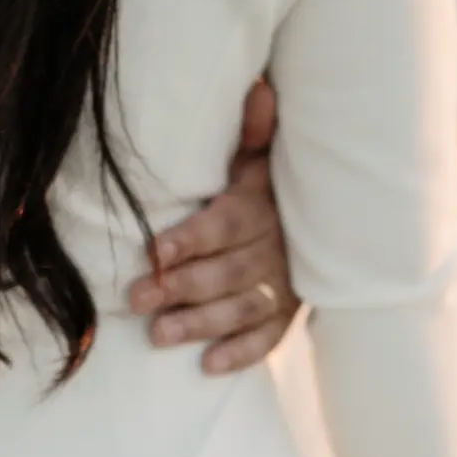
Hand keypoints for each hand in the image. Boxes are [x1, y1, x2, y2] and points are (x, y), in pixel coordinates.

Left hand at [127, 81, 298, 374]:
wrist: (319, 218)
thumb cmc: (265, 182)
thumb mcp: (258, 154)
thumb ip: (252, 131)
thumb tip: (257, 90)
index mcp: (262, 205)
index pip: (227, 225)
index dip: (192, 239)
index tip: (154, 251)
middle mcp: (277, 247)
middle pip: (229, 272)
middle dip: (181, 287)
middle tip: (137, 298)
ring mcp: (285, 284)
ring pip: (244, 308)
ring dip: (202, 324)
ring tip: (159, 336)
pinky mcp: (290, 313)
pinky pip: (269, 338)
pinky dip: (242, 353)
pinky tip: (209, 366)